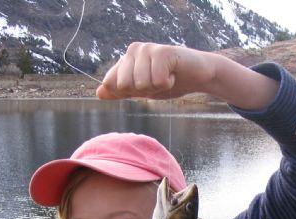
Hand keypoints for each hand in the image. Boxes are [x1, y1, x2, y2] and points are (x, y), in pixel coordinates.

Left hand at [97, 42, 216, 99]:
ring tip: (166, 77)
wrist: (196, 76)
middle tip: (157, 81)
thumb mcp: (142, 90)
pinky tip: (173, 74)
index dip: (129, 93)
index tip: (144, 86)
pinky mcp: (162, 52)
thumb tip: (99, 93)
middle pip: (124, 86)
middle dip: (143, 91)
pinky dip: (168, 84)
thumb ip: (120, 91)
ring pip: (142, 84)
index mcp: (125, 58)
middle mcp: (133, 50)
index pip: (111, 83)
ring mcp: (148, 49)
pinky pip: (158, 81)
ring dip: (158, 87)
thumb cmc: (169, 81)